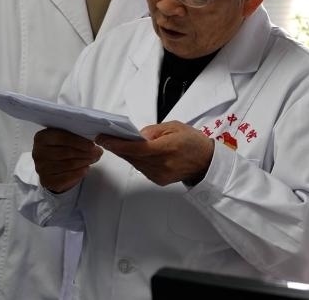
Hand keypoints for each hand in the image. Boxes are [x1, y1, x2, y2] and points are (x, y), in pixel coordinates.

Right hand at [31, 128, 102, 192]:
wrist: (54, 168)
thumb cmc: (61, 148)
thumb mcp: (66, 139)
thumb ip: (76, 137)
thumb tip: (95, 143)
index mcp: (41, 137)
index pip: (61, 137)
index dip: (78, 141)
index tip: (92, 144)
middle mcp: (37, 152)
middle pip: (65, 152)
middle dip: (85, 152)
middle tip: (98, 152)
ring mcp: (40, 167)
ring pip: (67, 164)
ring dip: (84, 162)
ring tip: (94, 159)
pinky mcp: (46, 180)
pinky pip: (65, 177)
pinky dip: (78, 173)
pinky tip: (86, 169)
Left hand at [97, 121, 214, 185]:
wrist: (206, 162)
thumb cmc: (193, 141)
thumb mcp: (175, 127)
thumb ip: (153, 131)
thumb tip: (136, 136)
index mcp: (167, 148)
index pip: (135, 148)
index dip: (117, 144)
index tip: (103, 138)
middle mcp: (162, 164)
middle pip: (132, 156)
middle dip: (118, 147)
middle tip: (106, 137)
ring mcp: (159, 175)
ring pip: (135, 163)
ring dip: (125, 154)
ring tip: (117, 143)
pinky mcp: (159, 180)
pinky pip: (141, 169)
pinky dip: (136, 160)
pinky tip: (133, 153)